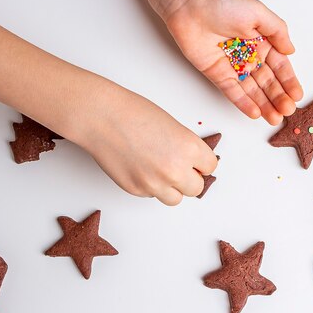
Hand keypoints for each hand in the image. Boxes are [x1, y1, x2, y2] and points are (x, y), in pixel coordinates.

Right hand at [76, 85, 217, 205]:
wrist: (101, 117)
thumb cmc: (133, 113)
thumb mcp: (173, 125)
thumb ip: (186, 147)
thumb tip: (192, 163)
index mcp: (189, 148)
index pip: (210, 167)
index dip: (202, 163)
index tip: (196, 161)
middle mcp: (175, 169)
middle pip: (196, 188)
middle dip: (189, 178)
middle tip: (178, 166)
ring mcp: (155, 183)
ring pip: (176, 198)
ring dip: (172, 188)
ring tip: (159, 170)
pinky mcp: (136, 190)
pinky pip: (152, 195)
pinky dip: (150, 185)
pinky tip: (140, 167)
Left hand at [163, 0, 302, 124]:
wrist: (191, 7)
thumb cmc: (224, 4)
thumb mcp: (258, 13)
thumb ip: (278, 31)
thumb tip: (291, 50)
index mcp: (262, 42)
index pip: (279, 66)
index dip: (288, 81)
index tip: (297, 96)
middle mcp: (249, 56)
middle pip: (267, 81)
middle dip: (278, 97)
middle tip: (288, 111)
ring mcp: (233, 67)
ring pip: (252, 90)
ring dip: (264, 104)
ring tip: (276, 118)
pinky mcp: (217, 75)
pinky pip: (232, 92)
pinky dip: (243, 103)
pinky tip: (255, 113)